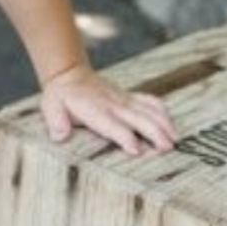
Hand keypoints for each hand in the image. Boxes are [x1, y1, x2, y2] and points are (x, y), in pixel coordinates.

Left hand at [40, 65, 176, 155]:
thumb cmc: (60, 97)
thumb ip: (56, 121)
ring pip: (148, 110)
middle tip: (167, 148)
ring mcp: (124, 99)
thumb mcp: (50, 107)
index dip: (124, 136)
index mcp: (94, 110)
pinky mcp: (130, 97)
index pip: (111, 125)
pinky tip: (172, 126)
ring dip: (163, 124)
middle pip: (137, 118)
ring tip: (176, 140)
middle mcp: (112, 104)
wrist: (69, 75)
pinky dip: (162, 112)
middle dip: (153, 132)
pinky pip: (150, 101)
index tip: (136, 150)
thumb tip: (59, 135)